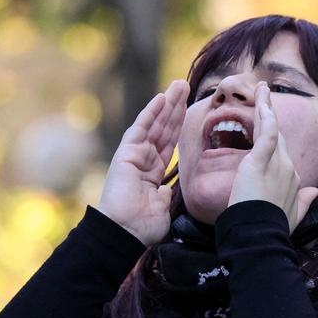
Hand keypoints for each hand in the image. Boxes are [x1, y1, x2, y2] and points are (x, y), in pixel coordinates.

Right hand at [97, 79, 188, 245]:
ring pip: (155, 124)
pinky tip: (161, 98)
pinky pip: (140, 129)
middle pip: (164, 127)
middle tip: (186, 86)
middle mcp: (144, 159)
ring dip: (167, 103)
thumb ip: (165, 195)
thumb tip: (167, 190)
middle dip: (176, 107)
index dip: (180, 125)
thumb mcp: (162, 207)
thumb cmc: (142, 226)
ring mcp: (134, 155)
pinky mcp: (126, 153)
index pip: (170, 142)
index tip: (192, 108)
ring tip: (180, 85)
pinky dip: (150, 113)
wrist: (125, 232)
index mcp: (153, 171)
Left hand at [228, 82, 317, 231]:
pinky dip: (264, 113)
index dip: (275, 139)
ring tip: (261, 89)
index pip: (282, 155)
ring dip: (266, 107)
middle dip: (271, 115)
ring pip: (272, 129)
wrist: (261, 237)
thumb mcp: (292, 216)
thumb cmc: (272, 230)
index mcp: (292, 181)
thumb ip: (304, 202)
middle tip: (264, 95)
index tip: (267, 125)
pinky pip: (265, 132)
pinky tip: (262, 98)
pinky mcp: (260, 161)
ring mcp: (277, 163)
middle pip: (278, 137)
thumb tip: (315, 192)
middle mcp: (288, 168)